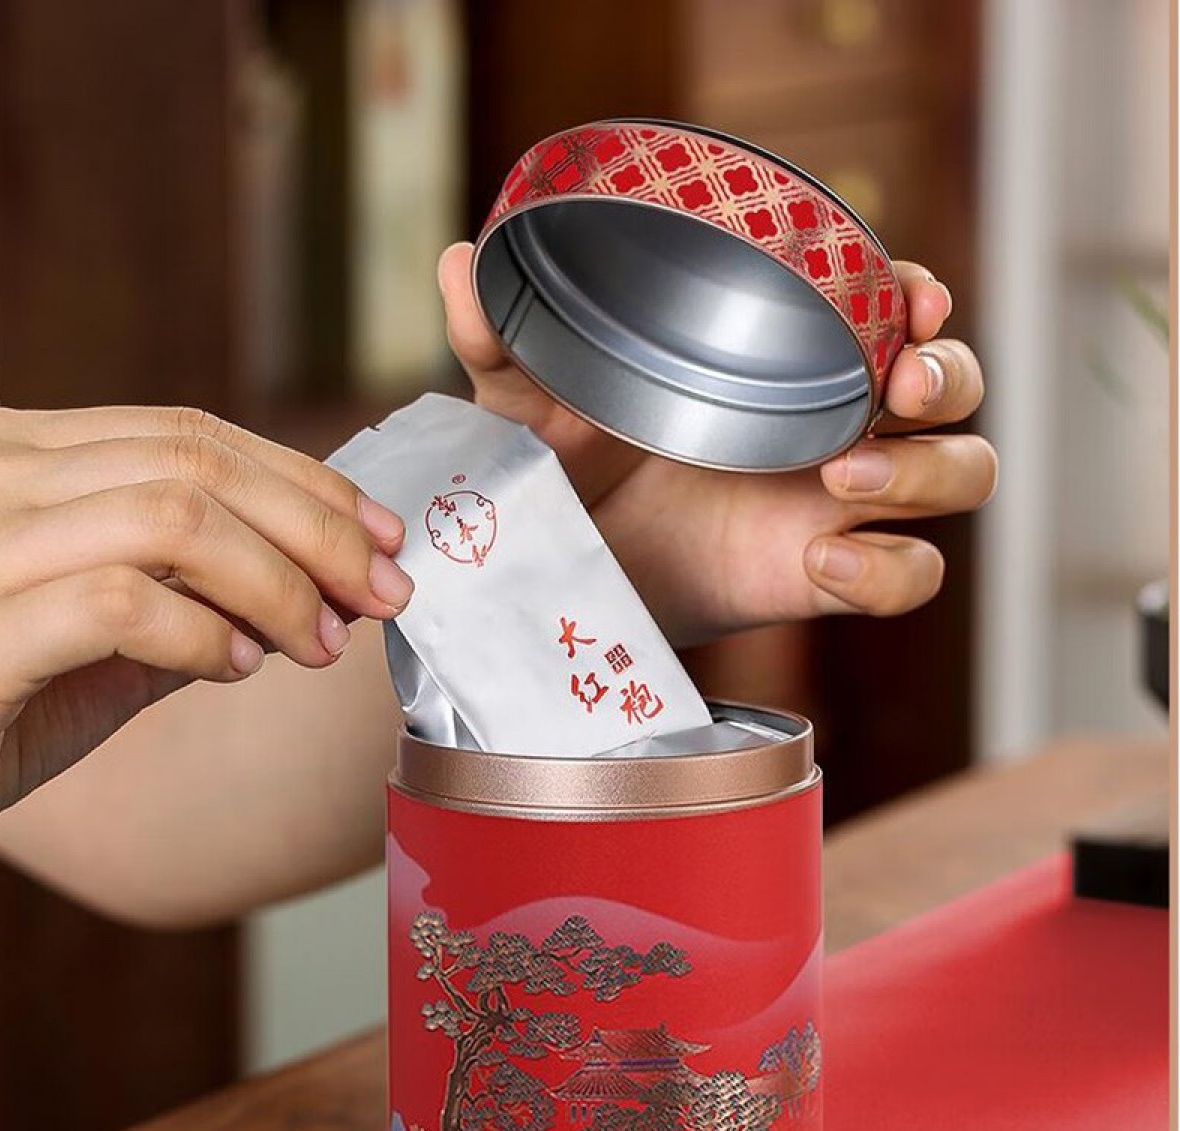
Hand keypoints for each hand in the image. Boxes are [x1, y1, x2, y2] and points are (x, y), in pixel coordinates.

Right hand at [0, 406, 412, 817]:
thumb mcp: (105, 639)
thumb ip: (194, 600)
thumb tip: (319, 589)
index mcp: (27, 461)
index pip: (193, 434)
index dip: (305, 480)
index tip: (382, 538)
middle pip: (199, 465)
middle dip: (318, 530)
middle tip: (382, 595)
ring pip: (172, 518)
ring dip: (277, 584)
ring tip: (319, 643)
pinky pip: (117, 602)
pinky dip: (202, 633)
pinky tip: (235, 669)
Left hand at [440, 244, 994, 646]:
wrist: (571, 578)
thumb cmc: (564, 474)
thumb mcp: (527, 406)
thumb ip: (499, 341)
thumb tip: (459, 262)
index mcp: (778, 366)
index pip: (888, 312)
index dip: (919, 298)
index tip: (911, 297)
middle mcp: (828, 425)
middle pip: (954, 389)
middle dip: (948, 378)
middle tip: (896, 388)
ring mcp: (837, 504)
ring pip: (960, 474)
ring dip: (928, 470)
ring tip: (841, 480)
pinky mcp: (827, 576)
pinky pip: (911, 575)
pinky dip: (888, 569)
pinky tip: (821, 561)